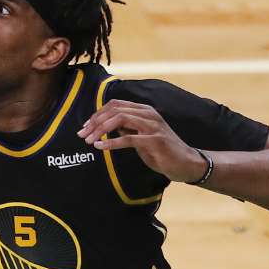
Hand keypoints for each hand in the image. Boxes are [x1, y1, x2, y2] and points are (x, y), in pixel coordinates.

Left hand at [77, 100, 207, 182]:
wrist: (186, 163)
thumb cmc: (162, 151)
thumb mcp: (140, 136)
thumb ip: (127, 128)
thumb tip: (106, 125)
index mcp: (144, 110)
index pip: (115, 105)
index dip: (97, 114)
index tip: (85, 126)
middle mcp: (148, 114)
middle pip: (114, 110)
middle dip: (95, 122)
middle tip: (82, 134)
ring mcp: (152, 126)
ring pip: (119, 119)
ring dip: (100, 130)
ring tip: (89, 140)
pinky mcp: (155, 140)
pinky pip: (128, 138)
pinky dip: (111, 142)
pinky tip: (100, 147)